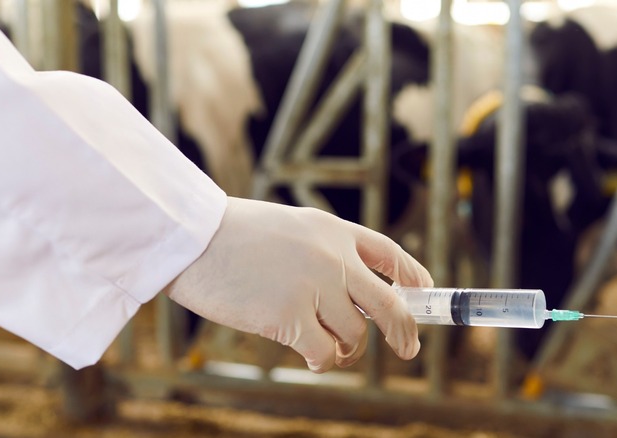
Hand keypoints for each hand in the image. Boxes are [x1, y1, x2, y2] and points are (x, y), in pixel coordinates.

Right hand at [163, 197, 432, 372]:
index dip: (413, 276)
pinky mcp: (291, 316)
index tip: (423, 292)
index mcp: (334, 230)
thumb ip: (323, 251)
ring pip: (355, 335)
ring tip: (327, 347)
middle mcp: (334, 258)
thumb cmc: (232, 234)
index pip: (390, 253)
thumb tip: (350, 291)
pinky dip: (323, 360)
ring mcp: (315, 287)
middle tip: (409, 348)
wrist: (192, 236)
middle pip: (390, 304)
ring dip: (346, 348)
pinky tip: (311, 355)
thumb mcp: (290, 227)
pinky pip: (325, 352)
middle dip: (405, 331)